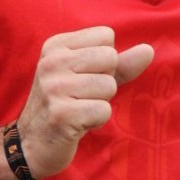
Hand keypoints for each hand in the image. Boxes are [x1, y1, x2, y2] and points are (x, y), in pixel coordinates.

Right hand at [17, 26, 153, 179]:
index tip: (81, 78)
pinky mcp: (61, 114)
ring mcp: (54, 88)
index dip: (104, 61)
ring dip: (100, 103)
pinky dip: (96, 120)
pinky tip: (77, 124)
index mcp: (56, 46)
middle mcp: (52, 62)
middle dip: (105, 81)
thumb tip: (149, 50)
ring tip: (78, 110)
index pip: (106, 36)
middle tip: (81, 97)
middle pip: (110, 57)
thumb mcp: (89, 77)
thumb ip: (120, 63)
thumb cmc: (65, 105)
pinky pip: (103, 110)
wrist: (31, 144)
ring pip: (109, 85)